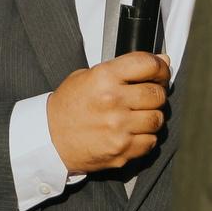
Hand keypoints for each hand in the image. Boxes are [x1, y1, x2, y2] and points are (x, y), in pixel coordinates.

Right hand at [46, 52, 169, 173]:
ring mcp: (118, 128)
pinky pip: (151, 141)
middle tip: (146, 97)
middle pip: (157, 94)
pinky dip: (146, 137)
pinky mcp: (122, 150)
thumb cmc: (67, 108)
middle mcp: (113, 101)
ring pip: (157, 119)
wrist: (49, 140)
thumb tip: (162, 61)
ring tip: (137, 116)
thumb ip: (125, 68)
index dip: (161, 67)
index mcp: (104, 77)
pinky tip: (132, 132)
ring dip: (151, 117)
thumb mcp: (88, 76)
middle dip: (155, 94)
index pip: (149, 65)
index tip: (160, 72)